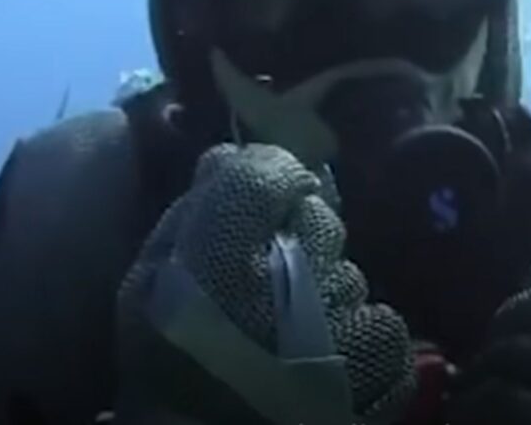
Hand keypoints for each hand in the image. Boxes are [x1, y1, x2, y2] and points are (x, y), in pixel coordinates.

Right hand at [114, 144, 414, 423]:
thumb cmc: (166, 373)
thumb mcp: (145, 291)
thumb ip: (186, 217)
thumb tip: (227, 155)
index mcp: (212, 268)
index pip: (261, 177)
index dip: (274, 170)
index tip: (275, 189)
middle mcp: (278, 291)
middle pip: (318, 220)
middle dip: (301, 236)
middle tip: (273, 277)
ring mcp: (334, 334)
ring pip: (350, 273)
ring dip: (328, 291)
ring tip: (294, 332)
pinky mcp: (375, 373)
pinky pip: (385, 321)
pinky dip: (363, 335)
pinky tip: (331, 360)